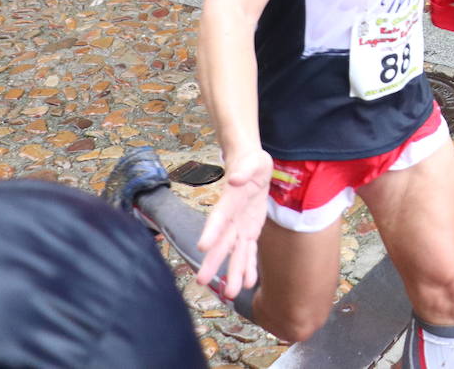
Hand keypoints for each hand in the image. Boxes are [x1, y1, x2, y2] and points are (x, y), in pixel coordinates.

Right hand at [196, 147, 272, 297]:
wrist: (251, 166)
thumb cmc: (250, 162)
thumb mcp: (251, 161)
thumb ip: (243, 170)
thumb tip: (235, 178)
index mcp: (229, 201)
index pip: (218, 217)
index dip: (211, 231)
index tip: (202, 246)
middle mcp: (231, 218)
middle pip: (221, 241)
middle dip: (213, 261)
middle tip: (202, 281)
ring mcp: (239, 226)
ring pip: (235, 252)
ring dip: (232, 272)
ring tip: (230, 293)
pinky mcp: (250, 231)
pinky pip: (249, 251)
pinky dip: (248, 266)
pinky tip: (247, 283)